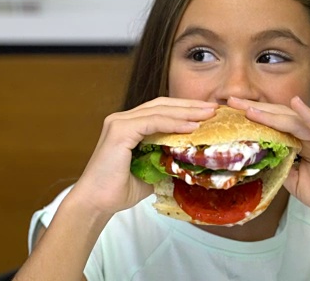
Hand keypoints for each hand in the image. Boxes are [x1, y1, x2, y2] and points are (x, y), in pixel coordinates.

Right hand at [71, 97, 217, 216]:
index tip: (207, 115)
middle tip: (214, 109)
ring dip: (186, 112)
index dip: (184, 110)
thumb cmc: (118, 190)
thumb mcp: (149, 172)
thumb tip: (189, 160)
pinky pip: (152, 122)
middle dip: (189, 106)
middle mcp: (121, 119)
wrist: (96, 203)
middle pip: (161, 105)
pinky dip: (173, 122)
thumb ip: (164, 160)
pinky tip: (192, 125)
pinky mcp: (119, 130)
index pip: (160, 111)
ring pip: (159, 110)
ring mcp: (119, 122)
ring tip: (209, 114)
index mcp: (127, 126)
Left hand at [227, 96, 309, 231]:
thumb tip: (256, 158)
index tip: (230, 111)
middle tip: (232, 100)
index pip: (274, 124)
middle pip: (281, 117)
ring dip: (272, 114)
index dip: (254, 117)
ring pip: (296, 121)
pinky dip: (308, 116)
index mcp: (302, 142)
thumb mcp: (294, 181)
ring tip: (250, 108)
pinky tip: (296, 104)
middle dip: (256, 109)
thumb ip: (279, 166)